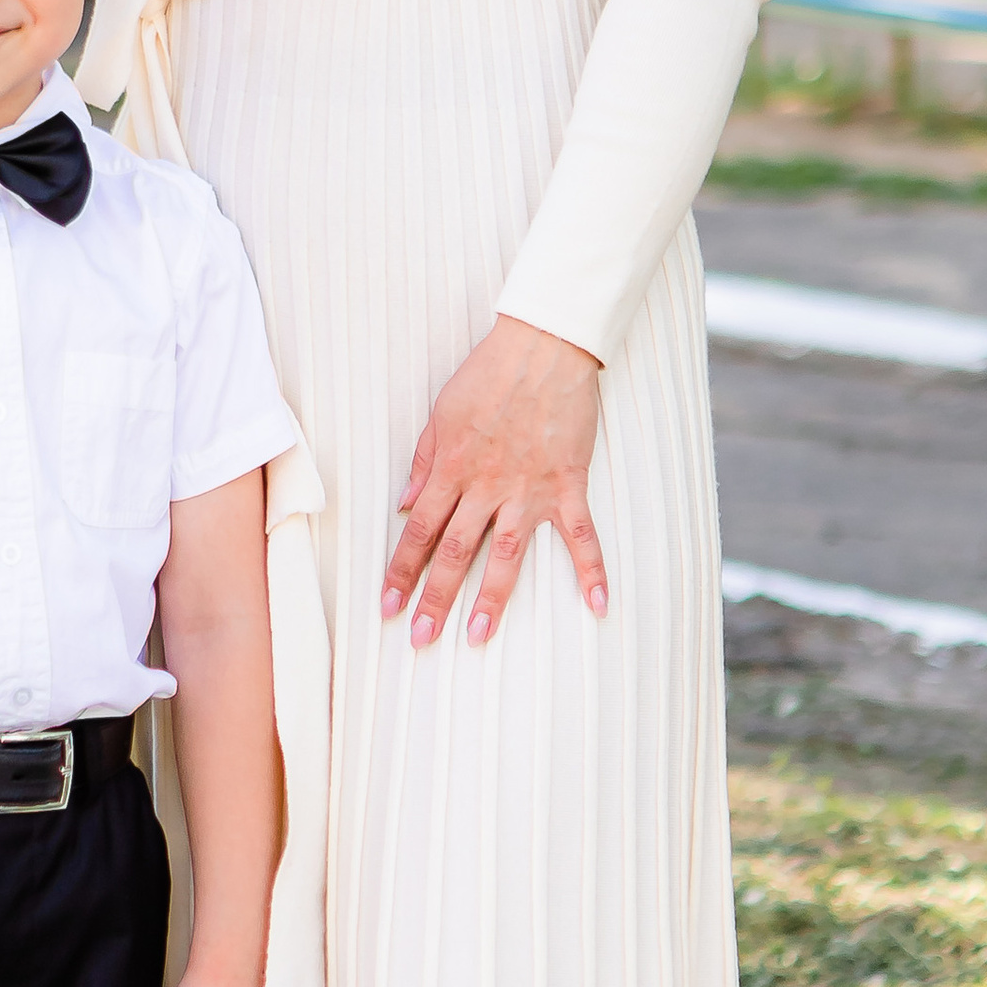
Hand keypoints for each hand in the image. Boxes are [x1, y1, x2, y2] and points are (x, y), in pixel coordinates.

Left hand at [383, 316, 606, 649]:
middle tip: (422, 639)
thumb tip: (405, 501)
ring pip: (506, 554)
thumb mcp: (441, 413)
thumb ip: (424, 461)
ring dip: (491, 598)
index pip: (418, 531)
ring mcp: (528, 489)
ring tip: (476, 636)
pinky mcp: (567, 484)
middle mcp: (486, 487)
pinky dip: (592, 571)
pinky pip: (581, 535)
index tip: (389, 605)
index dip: (401, 571)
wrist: (542, 347)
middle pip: (454, 552)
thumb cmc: (489, 375)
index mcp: (451, 469)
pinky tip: (597, 606)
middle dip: (435, 598)